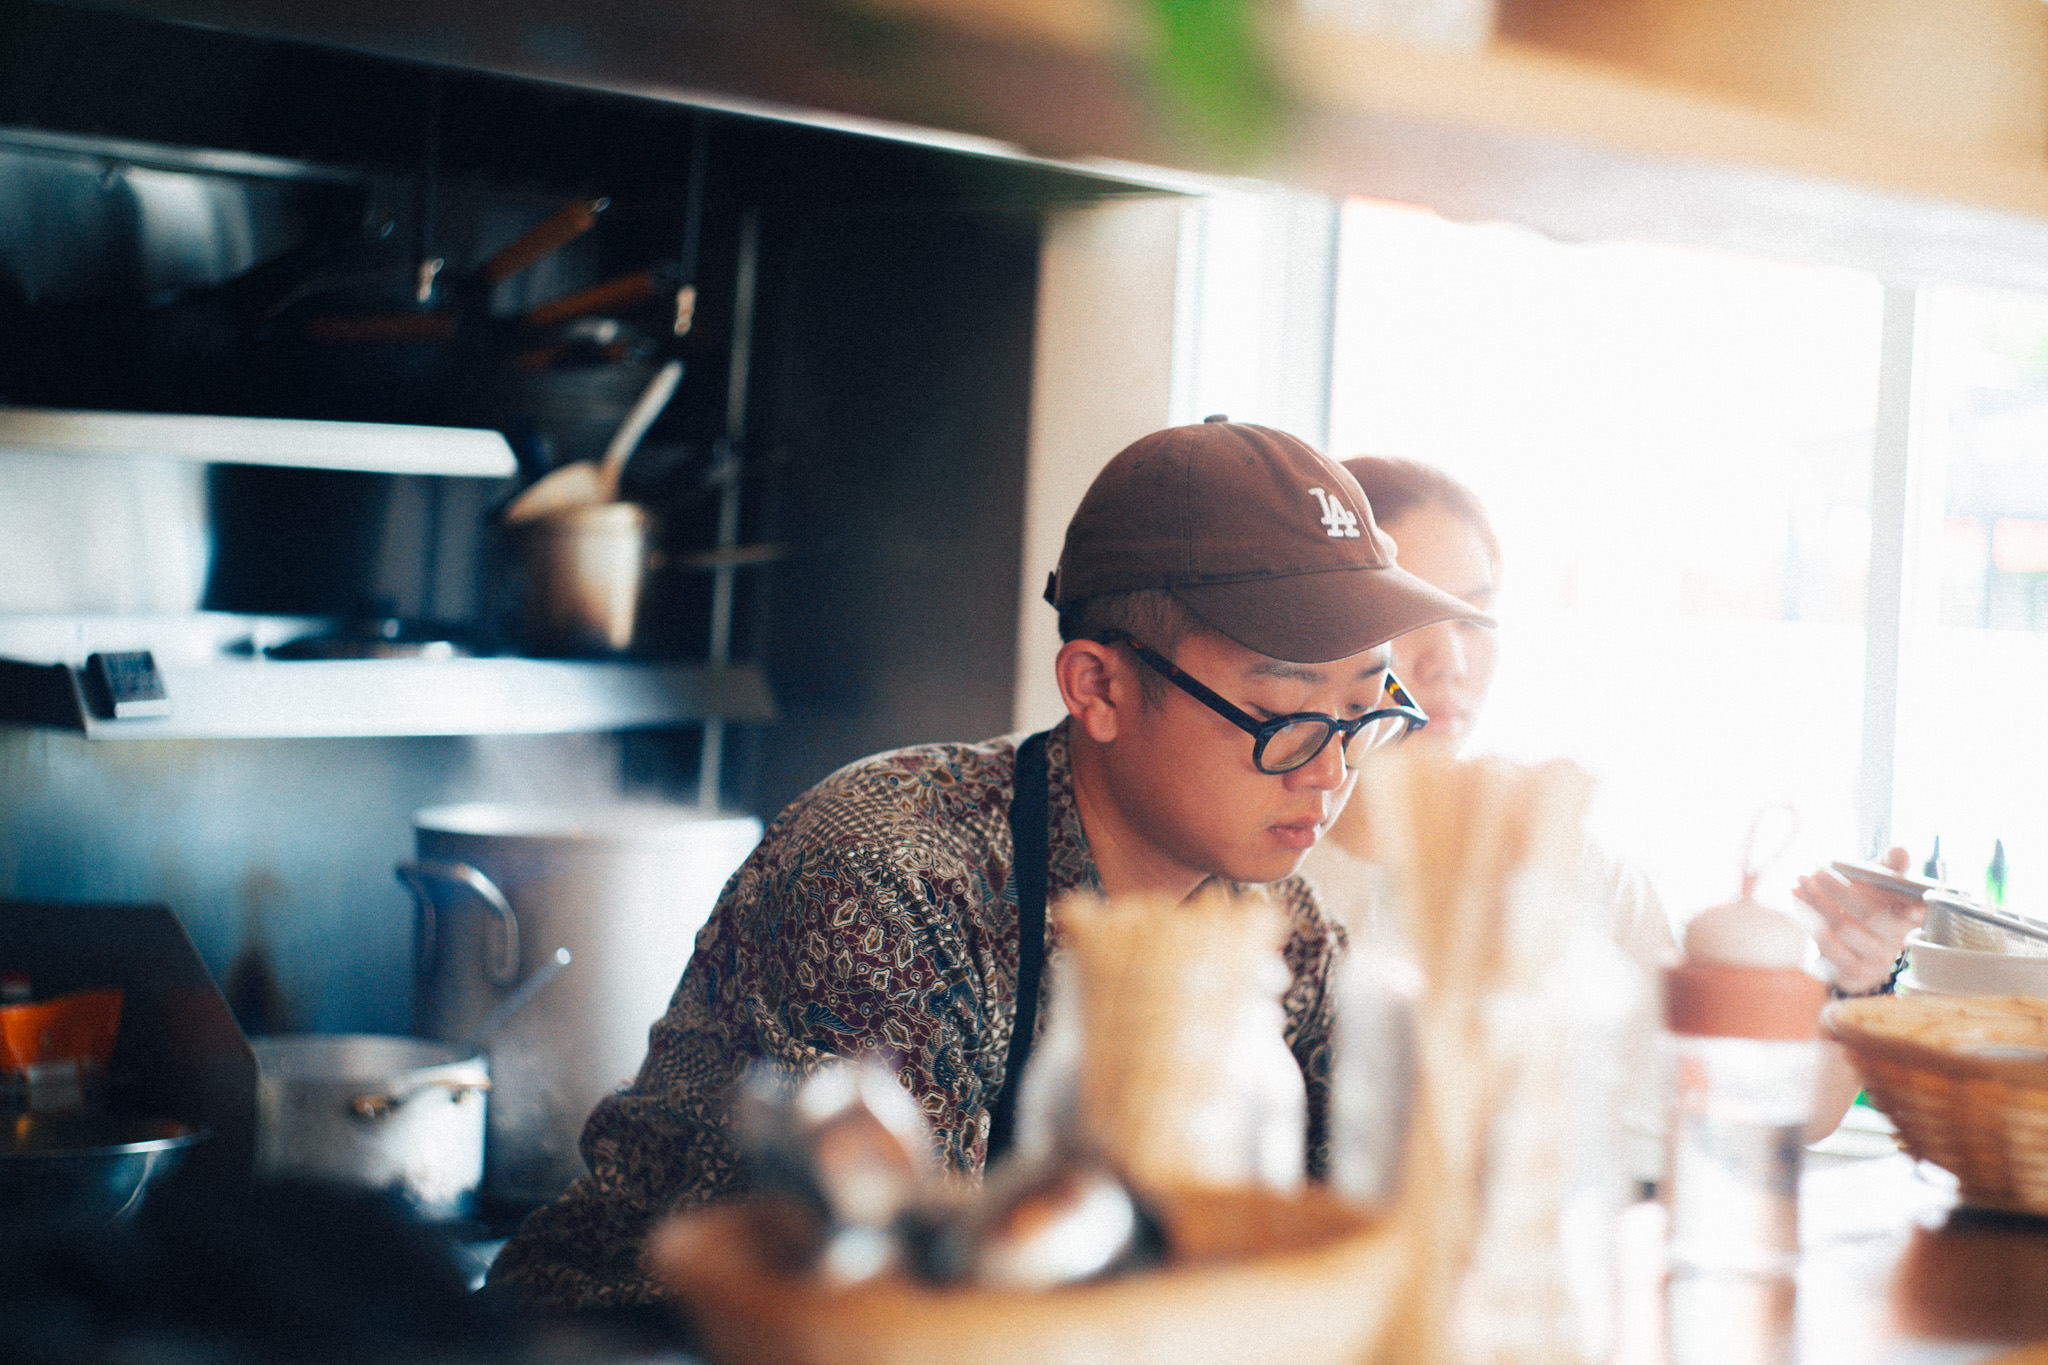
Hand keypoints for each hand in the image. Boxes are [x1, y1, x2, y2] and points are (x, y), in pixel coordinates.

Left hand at [1792, 846, 1924, 995]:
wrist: (1851, 947)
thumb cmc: (1869, 906)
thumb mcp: (1880, 885)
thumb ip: (1889, 867)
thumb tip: (1898, 851)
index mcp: (1910, 917)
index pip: (1920, 914)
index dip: (1919, 911)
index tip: (1913, 906)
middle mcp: (1898, 940)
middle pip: (1870, 914)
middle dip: (1840, 890)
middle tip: (1816, 872)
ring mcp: (1877, 959)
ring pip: (1843, 927)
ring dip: (1817, 901)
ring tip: (1800, 881)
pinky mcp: (1854, 971)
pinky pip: (1826, 944)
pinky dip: (1809, 919)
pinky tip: (1797, 899)